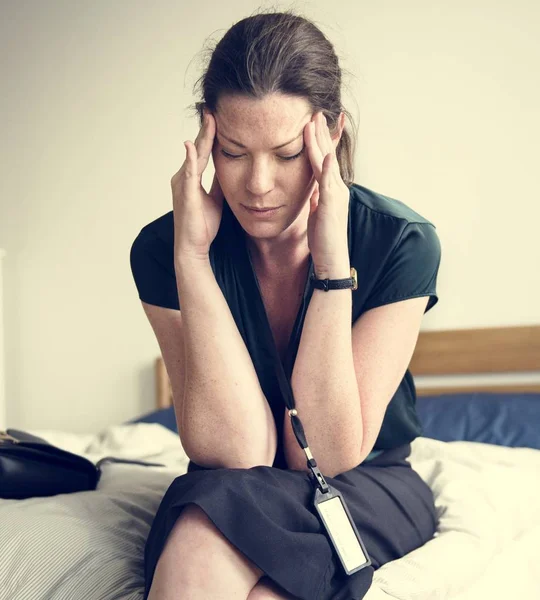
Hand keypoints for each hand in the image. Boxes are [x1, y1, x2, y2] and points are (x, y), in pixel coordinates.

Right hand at [171, 109, 223, 261]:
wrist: (193, 247)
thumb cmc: (203, 226)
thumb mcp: (217, 199)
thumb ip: (220, 183)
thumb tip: (231, 169)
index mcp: (191, 178)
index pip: (203, 150)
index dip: (210, 134)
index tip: (218, 116)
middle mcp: (183, 176)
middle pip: (197, 147)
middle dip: (206, 128)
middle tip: (213, 107)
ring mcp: (182, 184)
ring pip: (194, 154)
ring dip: (201, 136)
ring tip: (209, 117)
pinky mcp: (185, 193)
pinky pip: (189, 172)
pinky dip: (190, 157)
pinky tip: (193, 144)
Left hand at [303, 111, 349, 275]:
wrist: (332, 261)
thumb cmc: (324, 240)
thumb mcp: (318, 213)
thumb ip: (317, 198)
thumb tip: (313, 189)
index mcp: (331, 189)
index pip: (323, 159)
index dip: (318, 140)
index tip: (311, 122)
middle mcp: (336, 187)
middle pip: (326, 154)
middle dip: (320, 132)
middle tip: (314, 110)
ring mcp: (335, 195)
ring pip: (326, 163)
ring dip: (321, 141)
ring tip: (315, 121)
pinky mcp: (332, 205)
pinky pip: (328, 183)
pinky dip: (327, 167)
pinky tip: (326, 154)